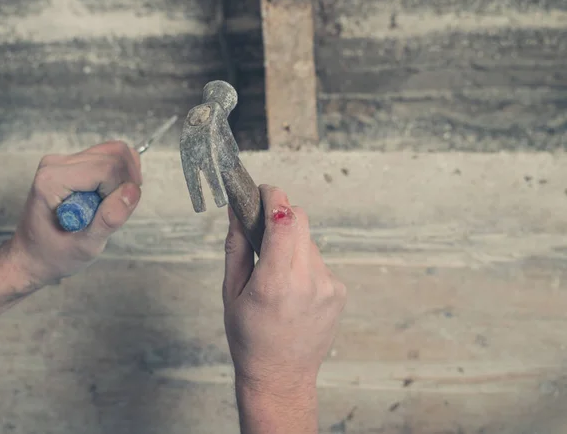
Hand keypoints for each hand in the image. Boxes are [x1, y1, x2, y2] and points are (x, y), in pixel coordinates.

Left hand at [11, 141, 142, 287]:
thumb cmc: (53, 253)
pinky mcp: (73, 162)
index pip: (107, 168)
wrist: (32, 255)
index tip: (113, 214)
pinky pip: (110, 157)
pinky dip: (119, 176)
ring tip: (112, 204)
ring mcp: (64, 160)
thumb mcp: (85, 247)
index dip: (121, 190)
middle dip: (126, 182)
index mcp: (53, 180)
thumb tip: (132, 192)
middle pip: (114, 155)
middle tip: (116, 210)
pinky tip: (109, 197)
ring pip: (115, 152)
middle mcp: (56, 163)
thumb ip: (109, 219)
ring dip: (125, 179)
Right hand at [222, 185, 345, 432]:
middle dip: (281, 217)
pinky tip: (293, 290)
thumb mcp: (231, 292)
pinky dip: (303, 264)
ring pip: (308, 240)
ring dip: (291, 244)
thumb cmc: (249, 338)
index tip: (263, 192)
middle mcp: (307, 281)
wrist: (281, 377)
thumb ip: (236, 246)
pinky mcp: (339, 291)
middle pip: (300, 220)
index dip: (273, 197)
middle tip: (264, 231)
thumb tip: (237, 210)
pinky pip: (318, 261)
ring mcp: (328, 287)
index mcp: (274, 282)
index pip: (284, 219)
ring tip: (277, 275)